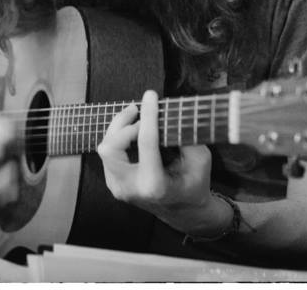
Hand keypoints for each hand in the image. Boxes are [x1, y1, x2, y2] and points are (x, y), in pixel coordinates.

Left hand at [97, 90, 216, 233]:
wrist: (184, 212)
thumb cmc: (194, 185)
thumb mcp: (201, 161)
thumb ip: (186, 136)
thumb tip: (168, 112)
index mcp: (155, 185)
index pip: (146, 142)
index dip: (148, 115)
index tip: (151, 95)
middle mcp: (131, 188)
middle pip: (111, 147)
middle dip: (122, 123)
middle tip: (138, 110)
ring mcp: (118, 188)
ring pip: (105, 148)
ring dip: (119, 128)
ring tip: (135, 116)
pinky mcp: (113, 183)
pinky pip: (108, 154)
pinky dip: (118, 138)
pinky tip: (132, 131)